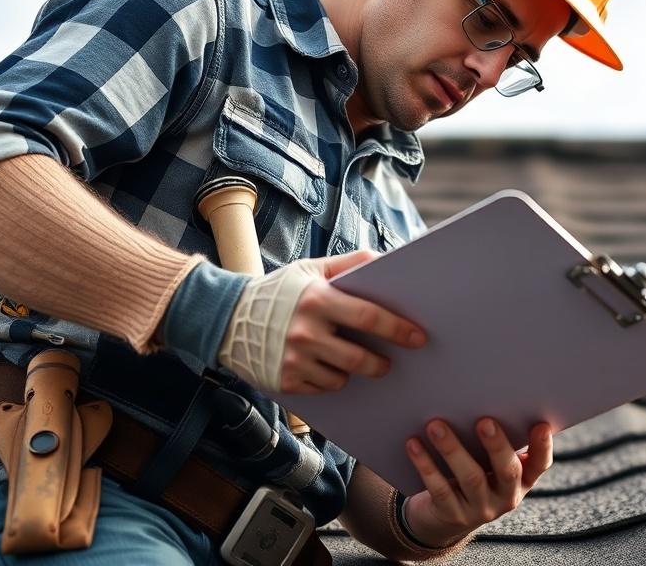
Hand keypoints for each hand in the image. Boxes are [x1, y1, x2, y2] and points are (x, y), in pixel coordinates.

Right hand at [282, 250, 426, 392]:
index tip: (418, 337)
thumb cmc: (278, 291)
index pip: (368, 316)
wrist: (228, 317)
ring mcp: (294, 359)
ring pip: (342, 377)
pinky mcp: (285, 381)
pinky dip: (330, 379)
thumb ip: (348, 263)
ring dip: (354, 372)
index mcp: (316, 299)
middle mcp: (305, 331)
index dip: (397, 328)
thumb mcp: (310, 268)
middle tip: (388, 362)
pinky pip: (322, 388)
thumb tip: (386, 258)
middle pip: (359, 358)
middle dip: (380, 363)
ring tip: (354, 361)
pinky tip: (326, 367)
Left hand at [403, 418, 553, 546]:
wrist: (443, 516)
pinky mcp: (452, 514)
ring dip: (453, 449)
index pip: (539, 464)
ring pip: (470, 478)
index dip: (542, 447)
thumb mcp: (489, 460)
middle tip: (484, 420)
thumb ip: (493, 436)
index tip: (541, 425)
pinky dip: (425, 464)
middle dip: (496, 445)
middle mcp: (506, 496)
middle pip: (507, 471)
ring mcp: (480, 508)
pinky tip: (413, 443)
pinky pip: (439, 488)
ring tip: (436, 425)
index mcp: (522, 478)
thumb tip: (482, 392)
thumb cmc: (473, 471)